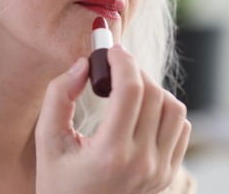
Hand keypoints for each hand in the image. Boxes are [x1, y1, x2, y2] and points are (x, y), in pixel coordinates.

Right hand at [35, 45, 190, 193]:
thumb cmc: (59, 185)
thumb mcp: (47, 142)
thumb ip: (59, 96)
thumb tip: (84, 64)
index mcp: (110, 155)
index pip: (130, 91)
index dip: (122, 61)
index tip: (111, 49)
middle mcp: (142, 163)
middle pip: (154, 93)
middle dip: (134, 70)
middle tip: (115, 66)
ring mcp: (160, 170)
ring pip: (174, 107)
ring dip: (153, 89)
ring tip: (129, 90)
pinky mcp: (169, 174)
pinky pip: (181, 127)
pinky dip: (165, 110)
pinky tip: (142, 111)